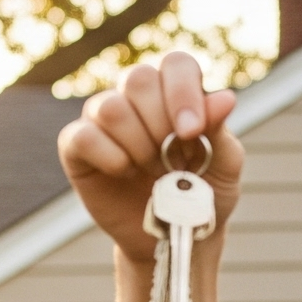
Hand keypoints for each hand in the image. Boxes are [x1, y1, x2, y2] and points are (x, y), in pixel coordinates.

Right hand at [55, 50, 243, 263]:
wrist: (175, 237)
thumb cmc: (203, 195)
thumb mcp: (223, 166)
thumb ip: (219, 130)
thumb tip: (225, 98)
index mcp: (175, 91)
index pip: (175, 64)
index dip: (182, 92)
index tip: (191, 133)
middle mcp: (135, 97)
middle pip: (138, 79)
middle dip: (160, 124)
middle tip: (172, 160)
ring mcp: (102, 118)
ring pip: (110, 107)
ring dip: (137, 145)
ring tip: (151, 170)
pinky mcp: (76, 146)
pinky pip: (82, 135)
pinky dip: (109, 157)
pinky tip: (124, 172)